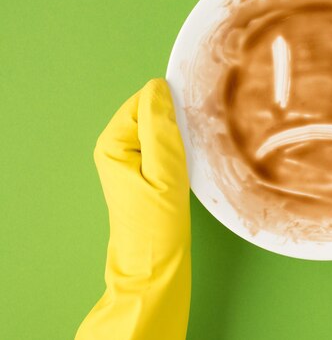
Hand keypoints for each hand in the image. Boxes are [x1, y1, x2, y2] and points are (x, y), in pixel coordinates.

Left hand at [76, 79, 190, 339]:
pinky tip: (190, 162)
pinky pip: (164, 146)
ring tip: (193, 151)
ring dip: (180, 135)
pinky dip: (180, 148)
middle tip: (195, 138)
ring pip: (160, 130)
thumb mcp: (163, 170)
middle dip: (175, 121)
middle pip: (151, 114)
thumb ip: (159, 126)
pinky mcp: (146, 173)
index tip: (193, 121)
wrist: (156, 265)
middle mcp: (117, 148)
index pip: (144, 101)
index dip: (170, 106)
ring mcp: (131, 161)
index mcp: (113, 143)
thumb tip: (159, 87)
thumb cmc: (157, 222)